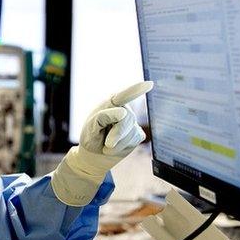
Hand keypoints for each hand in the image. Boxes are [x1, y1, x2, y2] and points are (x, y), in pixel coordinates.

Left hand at [51, 81, 152, 205]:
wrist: (95, 154)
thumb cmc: (91, 137)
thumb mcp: (90, 127)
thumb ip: (103, 117)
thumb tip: (123, 112)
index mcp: (110, 103)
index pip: (123, 95)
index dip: (136, 90)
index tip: (149, 84)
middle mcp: (124, 109)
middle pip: (126, 119)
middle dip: (117, 134)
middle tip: (107, 144)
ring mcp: (132, 121)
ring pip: (130, 132)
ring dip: (116, 143)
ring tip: (106, 145)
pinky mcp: (138, 134)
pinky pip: (134, 140)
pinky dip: (122, 147)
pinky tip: (115, 146)